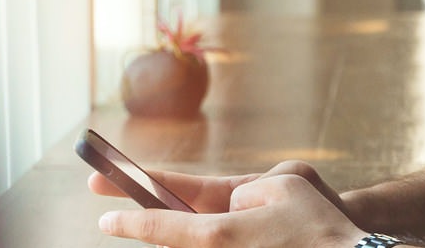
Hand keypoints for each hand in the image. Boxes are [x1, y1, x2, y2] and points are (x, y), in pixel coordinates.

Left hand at [93, 161, 366, 247]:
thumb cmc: (320, 223)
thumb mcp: (284, 183)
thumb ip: (246, 191)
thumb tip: (232, 209)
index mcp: (218, 232)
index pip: (160, 222)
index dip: (129, 217)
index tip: (104, 217)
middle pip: (177, 242)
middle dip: (167, 227)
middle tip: (140, 215)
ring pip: (204, 246)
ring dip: (212, 232)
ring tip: (261, 221)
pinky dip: (231, 240)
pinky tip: (268, 233)